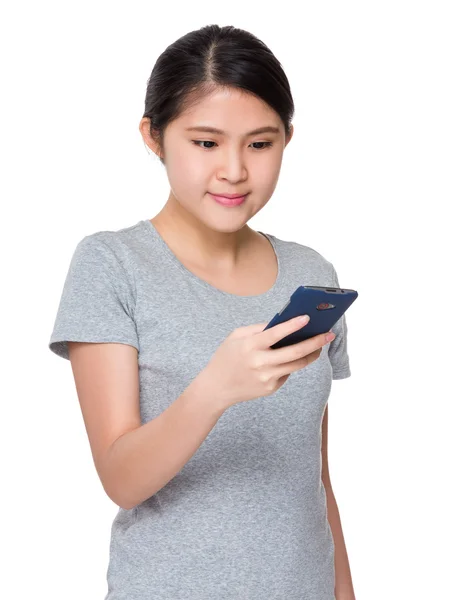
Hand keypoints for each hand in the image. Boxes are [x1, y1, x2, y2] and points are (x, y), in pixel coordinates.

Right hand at [197, 314, 334, 409]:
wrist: (216, 388)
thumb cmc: (226, 357)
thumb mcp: (236, 336)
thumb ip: (259, 329)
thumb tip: (284, 322)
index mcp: (250, 346)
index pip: (276, 334)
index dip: (293, 325)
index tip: (308, 317)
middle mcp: (260, 362)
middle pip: (295, 352)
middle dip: (315, 342)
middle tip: (328, 334)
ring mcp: (267, 377)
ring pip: (297, 365)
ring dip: (312, 354)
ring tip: (320, 345)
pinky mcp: (271, 388)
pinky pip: (288, 372)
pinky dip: (292, 363)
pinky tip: (295, 357)